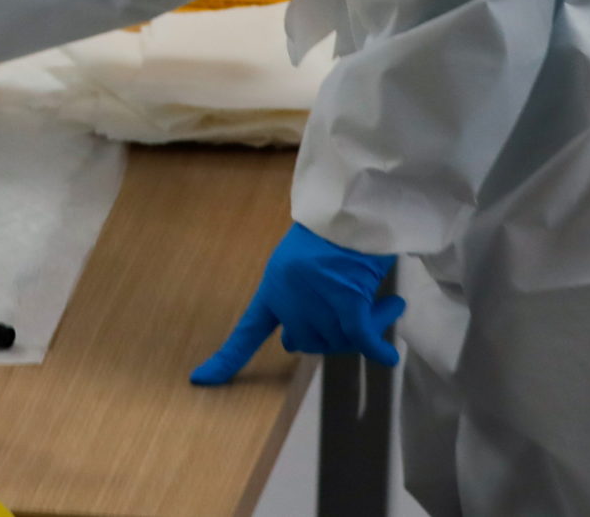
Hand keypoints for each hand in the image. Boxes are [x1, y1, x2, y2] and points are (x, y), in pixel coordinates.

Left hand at [190, 223, 402, 384]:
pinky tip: (388, 357)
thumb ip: (294, 300)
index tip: (201, 379)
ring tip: (388, 302)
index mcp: (272, 288)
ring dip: (368, 326)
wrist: (349, 209)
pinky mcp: (347, 305)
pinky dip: (377, 349)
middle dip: (331, 336)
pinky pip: (363, 339)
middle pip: (307, 343)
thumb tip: (293, 342)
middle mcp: (288, 301)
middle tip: (359, 314)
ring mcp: (315, 305)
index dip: (226, 360)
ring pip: (341, 340)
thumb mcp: (297, 264)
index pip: (246, 331)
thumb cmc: (329, 231)